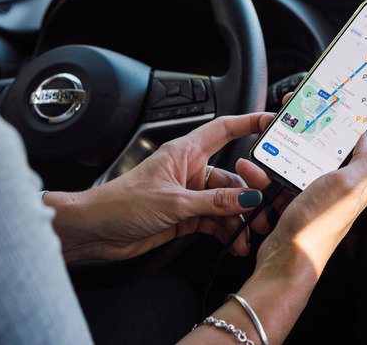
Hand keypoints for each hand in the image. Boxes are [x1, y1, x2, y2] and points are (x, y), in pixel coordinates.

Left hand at [45, 113, 273, 262]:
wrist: (95, 231)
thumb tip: (247, 198)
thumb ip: (214, 202)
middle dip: (249, 193)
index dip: (248, 123)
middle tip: (261, 207)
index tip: (271, 124)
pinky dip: (226, 232)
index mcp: (184, 153)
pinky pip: (215, 220)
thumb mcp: (174, 202)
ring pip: (226, 203)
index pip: (223, 130)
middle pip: (232, 176)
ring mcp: (189, 195)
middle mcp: (189, 171)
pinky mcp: (185, 216)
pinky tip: (234, 242)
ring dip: (238, 219)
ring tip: (247, 235)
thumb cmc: (120, 204)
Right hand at [185, 126, 366, 344]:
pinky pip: (287, 176)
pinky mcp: (298, 202)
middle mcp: (342, 187)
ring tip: (275, 142)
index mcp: (360, 182)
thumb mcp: (346, 186)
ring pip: (306, 159)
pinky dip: (274, 169)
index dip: (366, 119)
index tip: (356, 101)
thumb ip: (364, 159)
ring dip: (290, 149)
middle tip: (306, 110)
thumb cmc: (315, 228)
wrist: (285, 262)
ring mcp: (319, 195)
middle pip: (335, 146)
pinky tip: (263, 167)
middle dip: (320, 126)